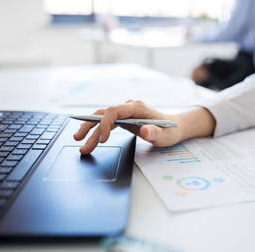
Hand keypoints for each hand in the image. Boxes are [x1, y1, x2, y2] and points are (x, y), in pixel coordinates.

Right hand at [73, 100, 215, 154]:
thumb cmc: (171, 131)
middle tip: (80, 141)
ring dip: (91, 129)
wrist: (175, 127)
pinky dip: (97, 130)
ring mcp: (125, 112)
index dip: (105, 124)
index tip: (102, 139)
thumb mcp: (166, 135)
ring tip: (80, 142)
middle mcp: (129, 107)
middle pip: (104, 113)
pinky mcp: (124, 118)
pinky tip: (89, 137)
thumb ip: (155, 133)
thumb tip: (145, 130)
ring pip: (102, 117)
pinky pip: (107, 122)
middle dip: (90, 127)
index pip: (114, 111)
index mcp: (137, 107)